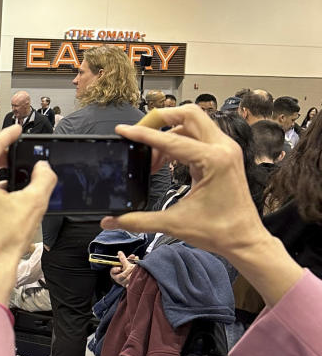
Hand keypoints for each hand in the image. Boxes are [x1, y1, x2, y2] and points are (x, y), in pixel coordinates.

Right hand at [102, 105, 302, 305]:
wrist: (245, 241)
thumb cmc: (219, 231)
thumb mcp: (173, 224)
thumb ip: (137, 220)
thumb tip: (110, 220)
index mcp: (213, 160)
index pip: (170, 140)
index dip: (142, 134)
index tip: (123, 130)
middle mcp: (223, 148)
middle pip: (189, 114)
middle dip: (161, 118)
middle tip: (140, 132)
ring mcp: (226, 150)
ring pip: (194, 123)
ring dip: (169, 132)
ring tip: (152, 157)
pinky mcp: (225, 156)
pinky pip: (199, 137)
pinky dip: (179, 142)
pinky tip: (165, 162)